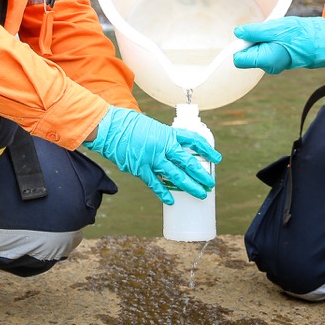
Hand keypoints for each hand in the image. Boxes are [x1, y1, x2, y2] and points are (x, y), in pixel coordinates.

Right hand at [84, 106, 220, 204]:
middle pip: (188, 162)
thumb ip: (162, 138)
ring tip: (200, 194)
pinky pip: (155, 183)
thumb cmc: (127, 124)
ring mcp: (151, 159)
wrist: (108, 128)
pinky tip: (171, 200)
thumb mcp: (151, 126)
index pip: (193, 141)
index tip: (216, 157)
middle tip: (210, 183)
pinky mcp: (139, 169)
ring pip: (176, 176)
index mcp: (167, 134)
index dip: (206, 149)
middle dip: (201, 174)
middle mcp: (162, 147)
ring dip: (189, 186)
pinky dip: (163, 193)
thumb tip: (170, 149)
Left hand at [233, 17, 324, 73]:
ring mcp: (274, 62)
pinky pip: (267, 48)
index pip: (238, 59)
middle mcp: (268, 65)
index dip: (238, 45)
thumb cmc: (302, 35)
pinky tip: (281, 35)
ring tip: (277, 32)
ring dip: (262, 38)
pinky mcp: (279, 57)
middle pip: (247, 53)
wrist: (324, 40)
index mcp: (265, 60)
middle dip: (252, 40)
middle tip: (267, 31)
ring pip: (257, 49)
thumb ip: (255, 32)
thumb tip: (238, 33)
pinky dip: (270, 40)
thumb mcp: (276, 29)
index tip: (246, 35)